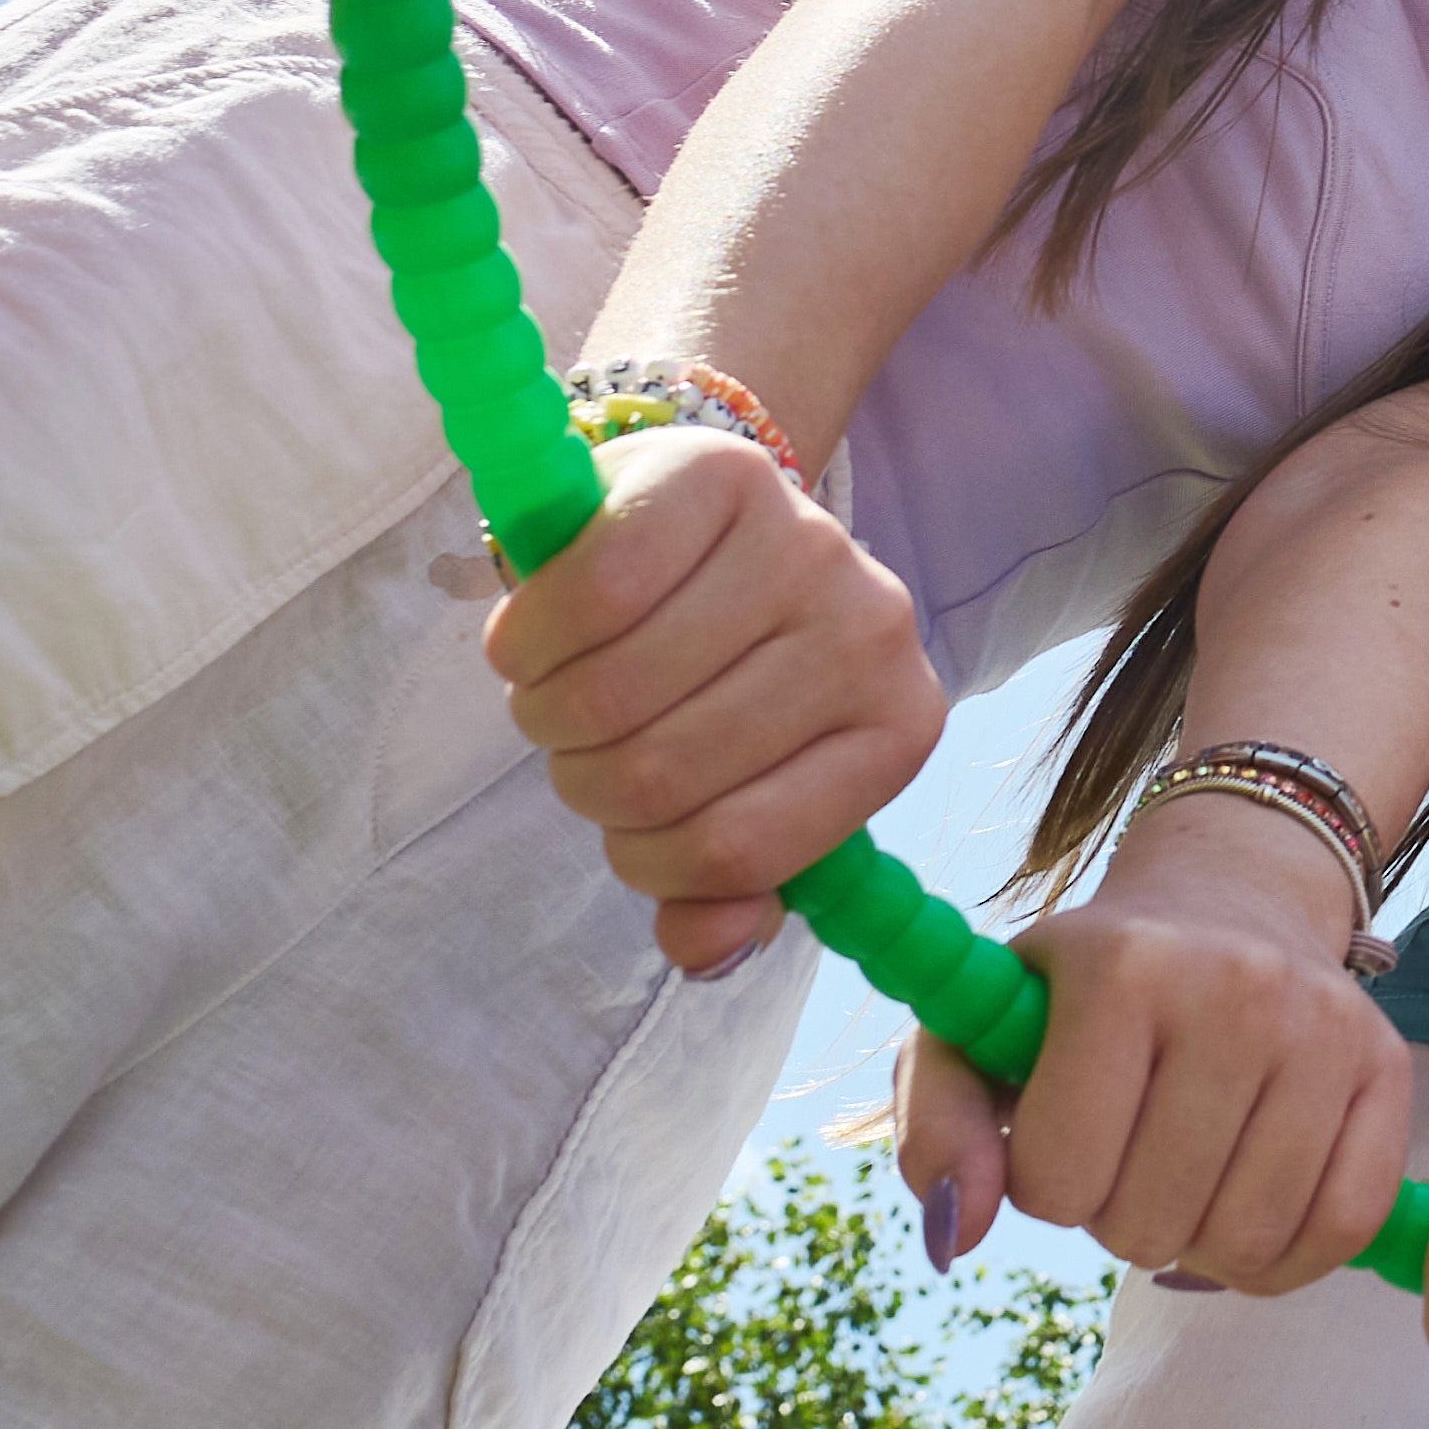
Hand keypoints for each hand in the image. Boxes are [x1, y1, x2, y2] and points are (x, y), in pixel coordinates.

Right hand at [483, 430, 938, 971]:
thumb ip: (724, 883)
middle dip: (584, 778)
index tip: (625, 824)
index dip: (646, 859)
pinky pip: (590, 594)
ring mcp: (809, 549)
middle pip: (662, 775)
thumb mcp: (734, 784)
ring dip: (545, 712)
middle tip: (575, 743)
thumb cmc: (719, 670)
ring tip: (553, 690)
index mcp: (897, 730)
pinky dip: (530, 635)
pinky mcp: (723, 479)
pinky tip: (532, 635)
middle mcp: (876, 634)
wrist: (705, 520)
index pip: (738, 850)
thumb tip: (707, 950)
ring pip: (615, 694)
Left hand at [881, 797, 1416, 1293]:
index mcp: (1120, 964)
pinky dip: (1288, 1257)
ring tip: (1187, 1178)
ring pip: (1248, 1236)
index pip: (1055, 1175)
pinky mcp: (1387, 1066)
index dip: (1043, 1184)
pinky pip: (1343, 1227)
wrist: (1226, 907)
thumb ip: (939, 1128)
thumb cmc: (1079, 994)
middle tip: (1128, 1154)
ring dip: (1200, 1242)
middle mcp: (1234, 983)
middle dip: (1120, 1215)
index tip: (1061, 1130)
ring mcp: (1323, 1025)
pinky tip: (1253, 1215)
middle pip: (1149, 1219)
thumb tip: (954, 1237)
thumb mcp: (980, 1033)